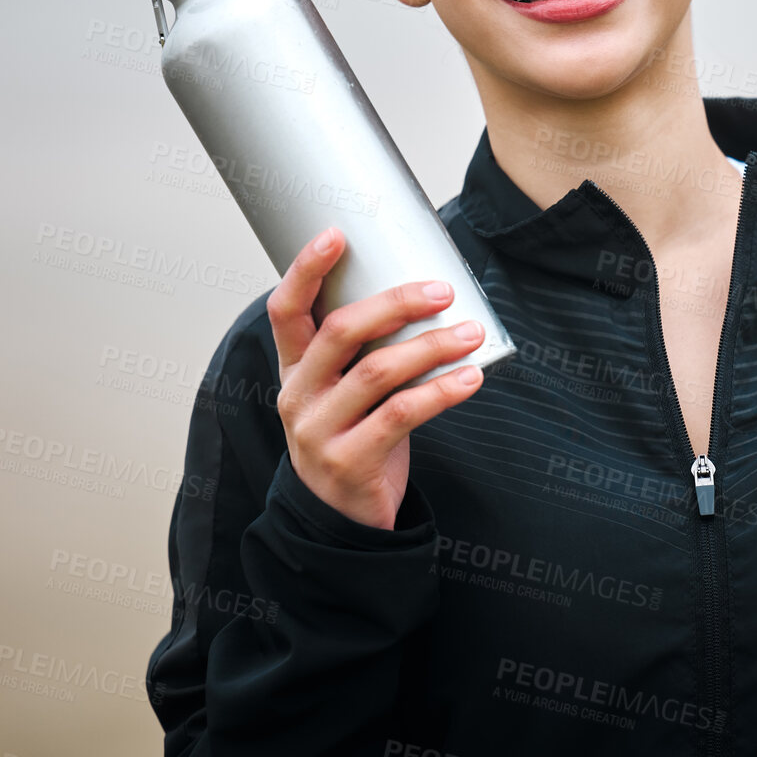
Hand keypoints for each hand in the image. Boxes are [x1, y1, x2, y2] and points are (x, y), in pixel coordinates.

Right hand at [266, 226, 484, 529]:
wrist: (341, 521)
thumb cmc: (353, 440)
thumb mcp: (343, 394)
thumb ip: (367, 353)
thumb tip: (428, 300)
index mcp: (294, 370)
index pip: (285, 310)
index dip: (305, 270)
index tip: (335, 235)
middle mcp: (299, 396)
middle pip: (340, 331)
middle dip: (395, 303)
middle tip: (442, 291)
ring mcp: (320, 431)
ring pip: (378, 371)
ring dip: (432, 346)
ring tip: (470, 333)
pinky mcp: (351, 461)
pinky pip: (402, 414)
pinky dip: (442, 391)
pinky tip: (470, 378)